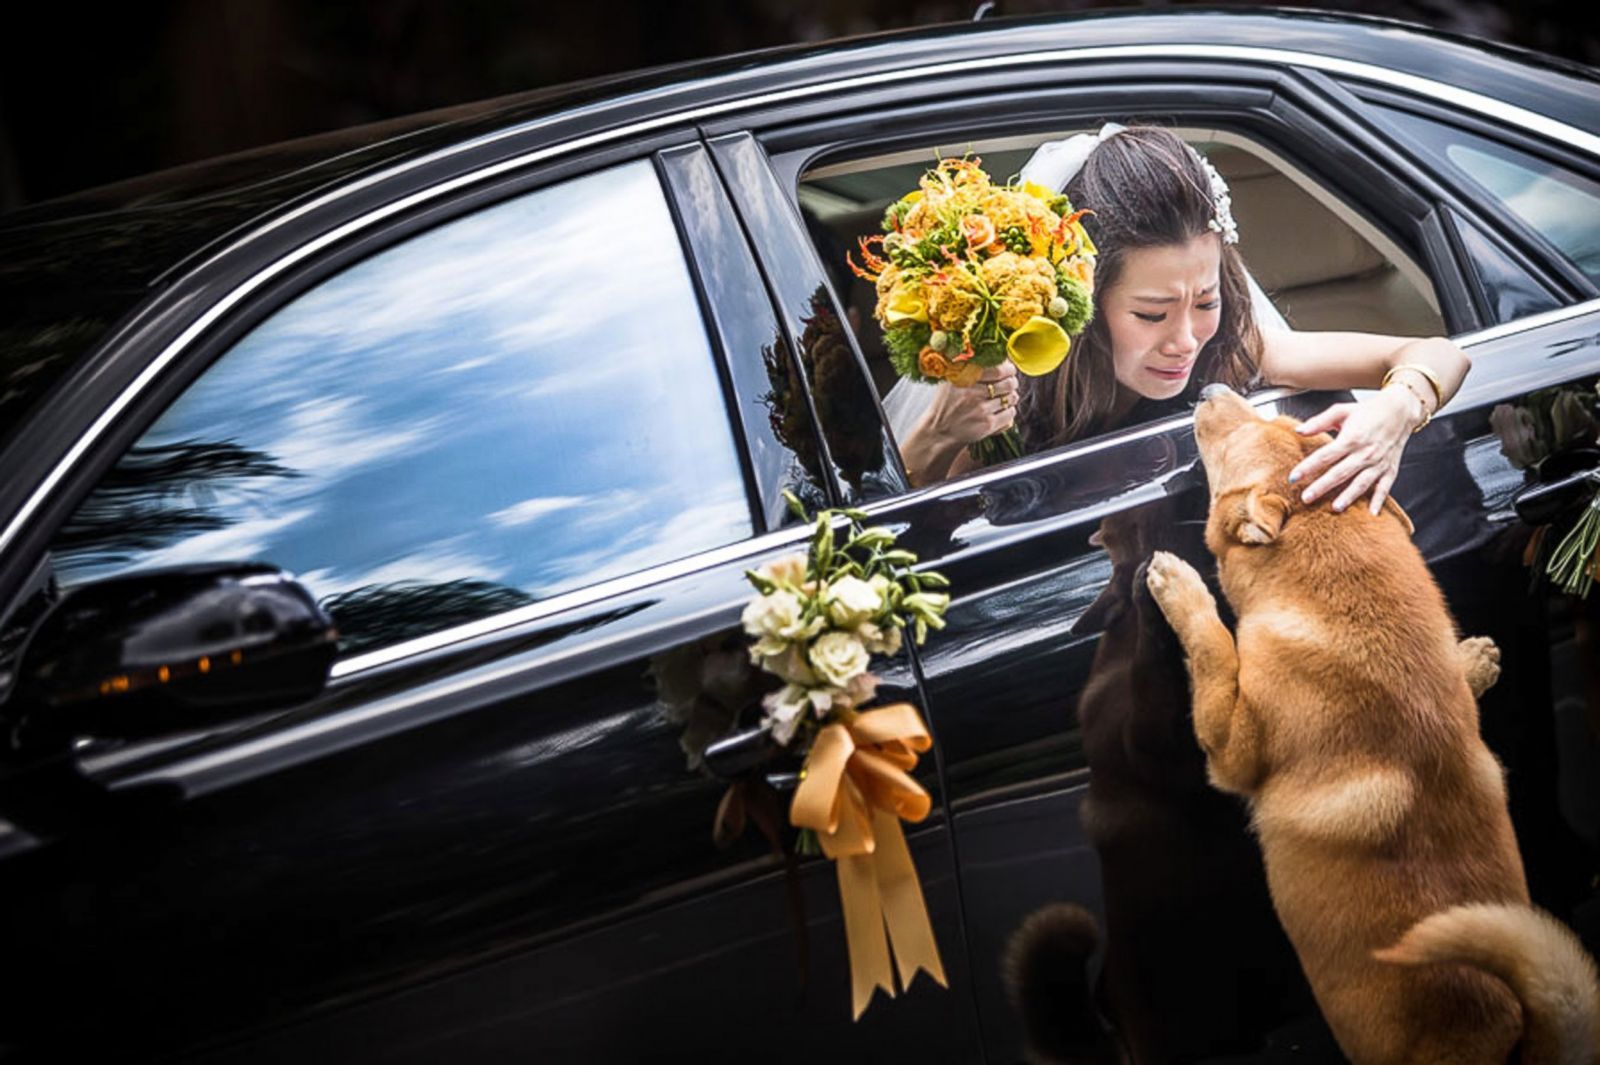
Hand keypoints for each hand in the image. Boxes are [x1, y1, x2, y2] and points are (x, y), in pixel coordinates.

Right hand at [923, 363, 1018, 445]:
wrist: (938, 432)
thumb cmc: (945, 405)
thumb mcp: (949, 380)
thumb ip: (967, 366)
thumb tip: (994, 356)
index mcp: (963, 377)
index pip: (998, 369)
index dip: (1008, 368)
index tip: (1008, 369)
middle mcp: (972, 392)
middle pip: (1008, 383)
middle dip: (1012, 382)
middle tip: (1009, 383)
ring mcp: (981, 409)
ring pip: (1011, 398)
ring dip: (1011, 396)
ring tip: (1004, 397)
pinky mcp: (987, 425)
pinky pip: (1010, 414)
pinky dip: (1009, 411)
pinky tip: (1000, 410)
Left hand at [1289, 388, 1419, 514]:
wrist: (1400, 410)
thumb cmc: (1368, 411)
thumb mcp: (1342, 411)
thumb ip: (1319, 421)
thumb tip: (1299, 431)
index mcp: (1352, 438)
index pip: (1325, 455)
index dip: (1308, 467)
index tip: (1293, 477)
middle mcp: (1365, 452)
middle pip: (1340, 473)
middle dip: (1322, 487)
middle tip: (1306, 498)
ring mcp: (1378, 462)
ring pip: (1362, 483)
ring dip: (1349, 496)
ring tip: (1335, 508)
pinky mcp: (1390, 468)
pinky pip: (1384, 487)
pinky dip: (1379, 500)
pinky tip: (1371, 513)